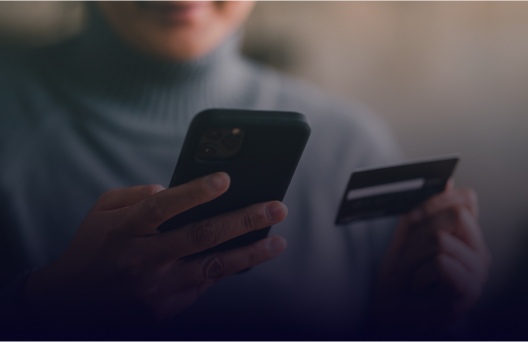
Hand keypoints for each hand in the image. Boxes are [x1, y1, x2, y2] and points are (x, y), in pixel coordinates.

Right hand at [25, 172, 287, 328]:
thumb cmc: (94, 249)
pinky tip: (250, 257)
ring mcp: (156, 288)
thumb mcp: (102, 213)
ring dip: (250, 253)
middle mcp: (143, 260)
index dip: (194, 193)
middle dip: (243, 220)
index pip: (162, 207)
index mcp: (124, 230)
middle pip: (200, 236)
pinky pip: (204, 284)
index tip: (226, 179)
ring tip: (278, 242)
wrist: (72, 306)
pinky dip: (229, 269)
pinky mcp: (165, 308)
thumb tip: (171, 189)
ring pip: (213, 267)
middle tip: (277, 207)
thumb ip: (136, 196)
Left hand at [373, 181, 489, 334]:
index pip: (467, 199)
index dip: (437, 201)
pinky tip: (419, 288)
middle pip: (455, 215)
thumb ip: (425, 209)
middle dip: (420, 232)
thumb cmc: (402, 279)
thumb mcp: (407, 237)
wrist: (393, 317)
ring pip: (440, 239)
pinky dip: (419, 275)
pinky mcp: (469, 293)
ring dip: (413, 258)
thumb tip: (447, 179)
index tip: (412, 217)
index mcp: (468, 237)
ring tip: (411, 277)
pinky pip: (441, 263)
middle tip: (408, 256)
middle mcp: (480, 253)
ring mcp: (478, 274)